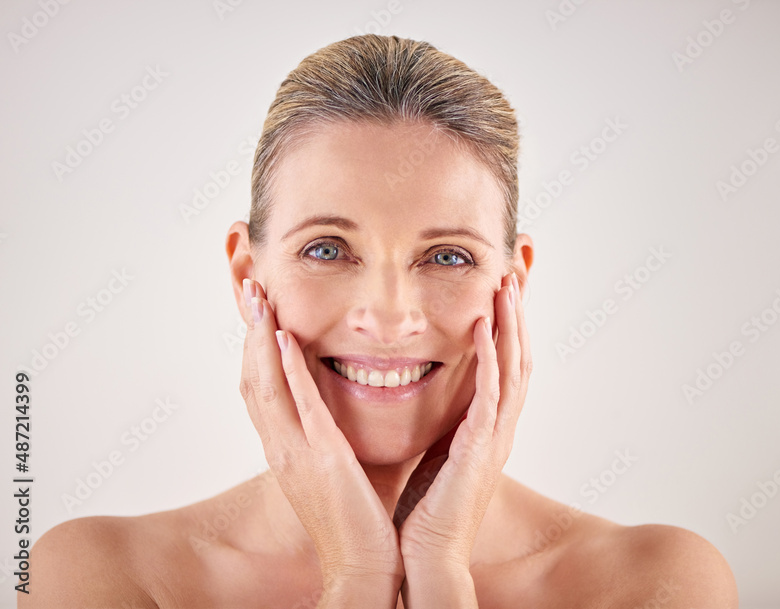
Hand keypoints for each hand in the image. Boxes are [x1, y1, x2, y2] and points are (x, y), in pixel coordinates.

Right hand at [239, 279, 403, 601]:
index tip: (257, 310)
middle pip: (252, 377)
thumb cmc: (360, 519)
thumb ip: (339, 434)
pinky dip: (289, 369)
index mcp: (287, 449)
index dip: (255, 347)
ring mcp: (295, 452)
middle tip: (249, 288)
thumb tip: (353, 402)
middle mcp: (282, 447)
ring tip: (258, 298)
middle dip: (250, 331)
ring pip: (266, 384)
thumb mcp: (342, 467)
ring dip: (261, 338)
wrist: (362, 566)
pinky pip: (299, 406)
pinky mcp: (319, 459)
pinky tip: (286, 338)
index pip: (262, 388)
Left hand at [393, 272, 531, 576]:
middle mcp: (499, 428)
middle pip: (519, 356)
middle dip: (519, 313)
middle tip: (516, 272)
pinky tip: (483, 326)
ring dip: (511, 324)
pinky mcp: (480, 448)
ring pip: (513, 367)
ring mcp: (494, 437)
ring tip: (507, 284)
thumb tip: (431, 397)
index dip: (509, 326)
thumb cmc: (426, 511)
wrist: (426, 556)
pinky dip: (490, 357)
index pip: (506, 365)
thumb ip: (444, 422)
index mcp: (488, 428)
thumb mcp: (437, 453)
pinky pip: (490, 393)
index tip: (503, 289)